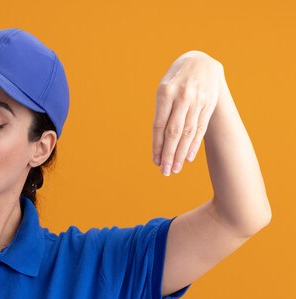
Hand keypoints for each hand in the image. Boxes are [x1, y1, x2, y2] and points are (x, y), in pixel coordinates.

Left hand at [152, 50, 223, 175]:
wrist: (201, 61)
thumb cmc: (176, 79)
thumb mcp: (163, 89)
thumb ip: (162, 113)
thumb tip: (160, 142)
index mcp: (165, 92)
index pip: (159, 126)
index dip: (157, 146)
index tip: (155, 162)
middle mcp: (183, 97)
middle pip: (174, 132)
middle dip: (169, 154)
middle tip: (165, 172)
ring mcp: (198, 101)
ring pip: (188, 133)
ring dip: (181, 154)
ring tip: (175, 169)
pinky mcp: (209, 104)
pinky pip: (201, 128)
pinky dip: (194, 144)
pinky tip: (188, 158)